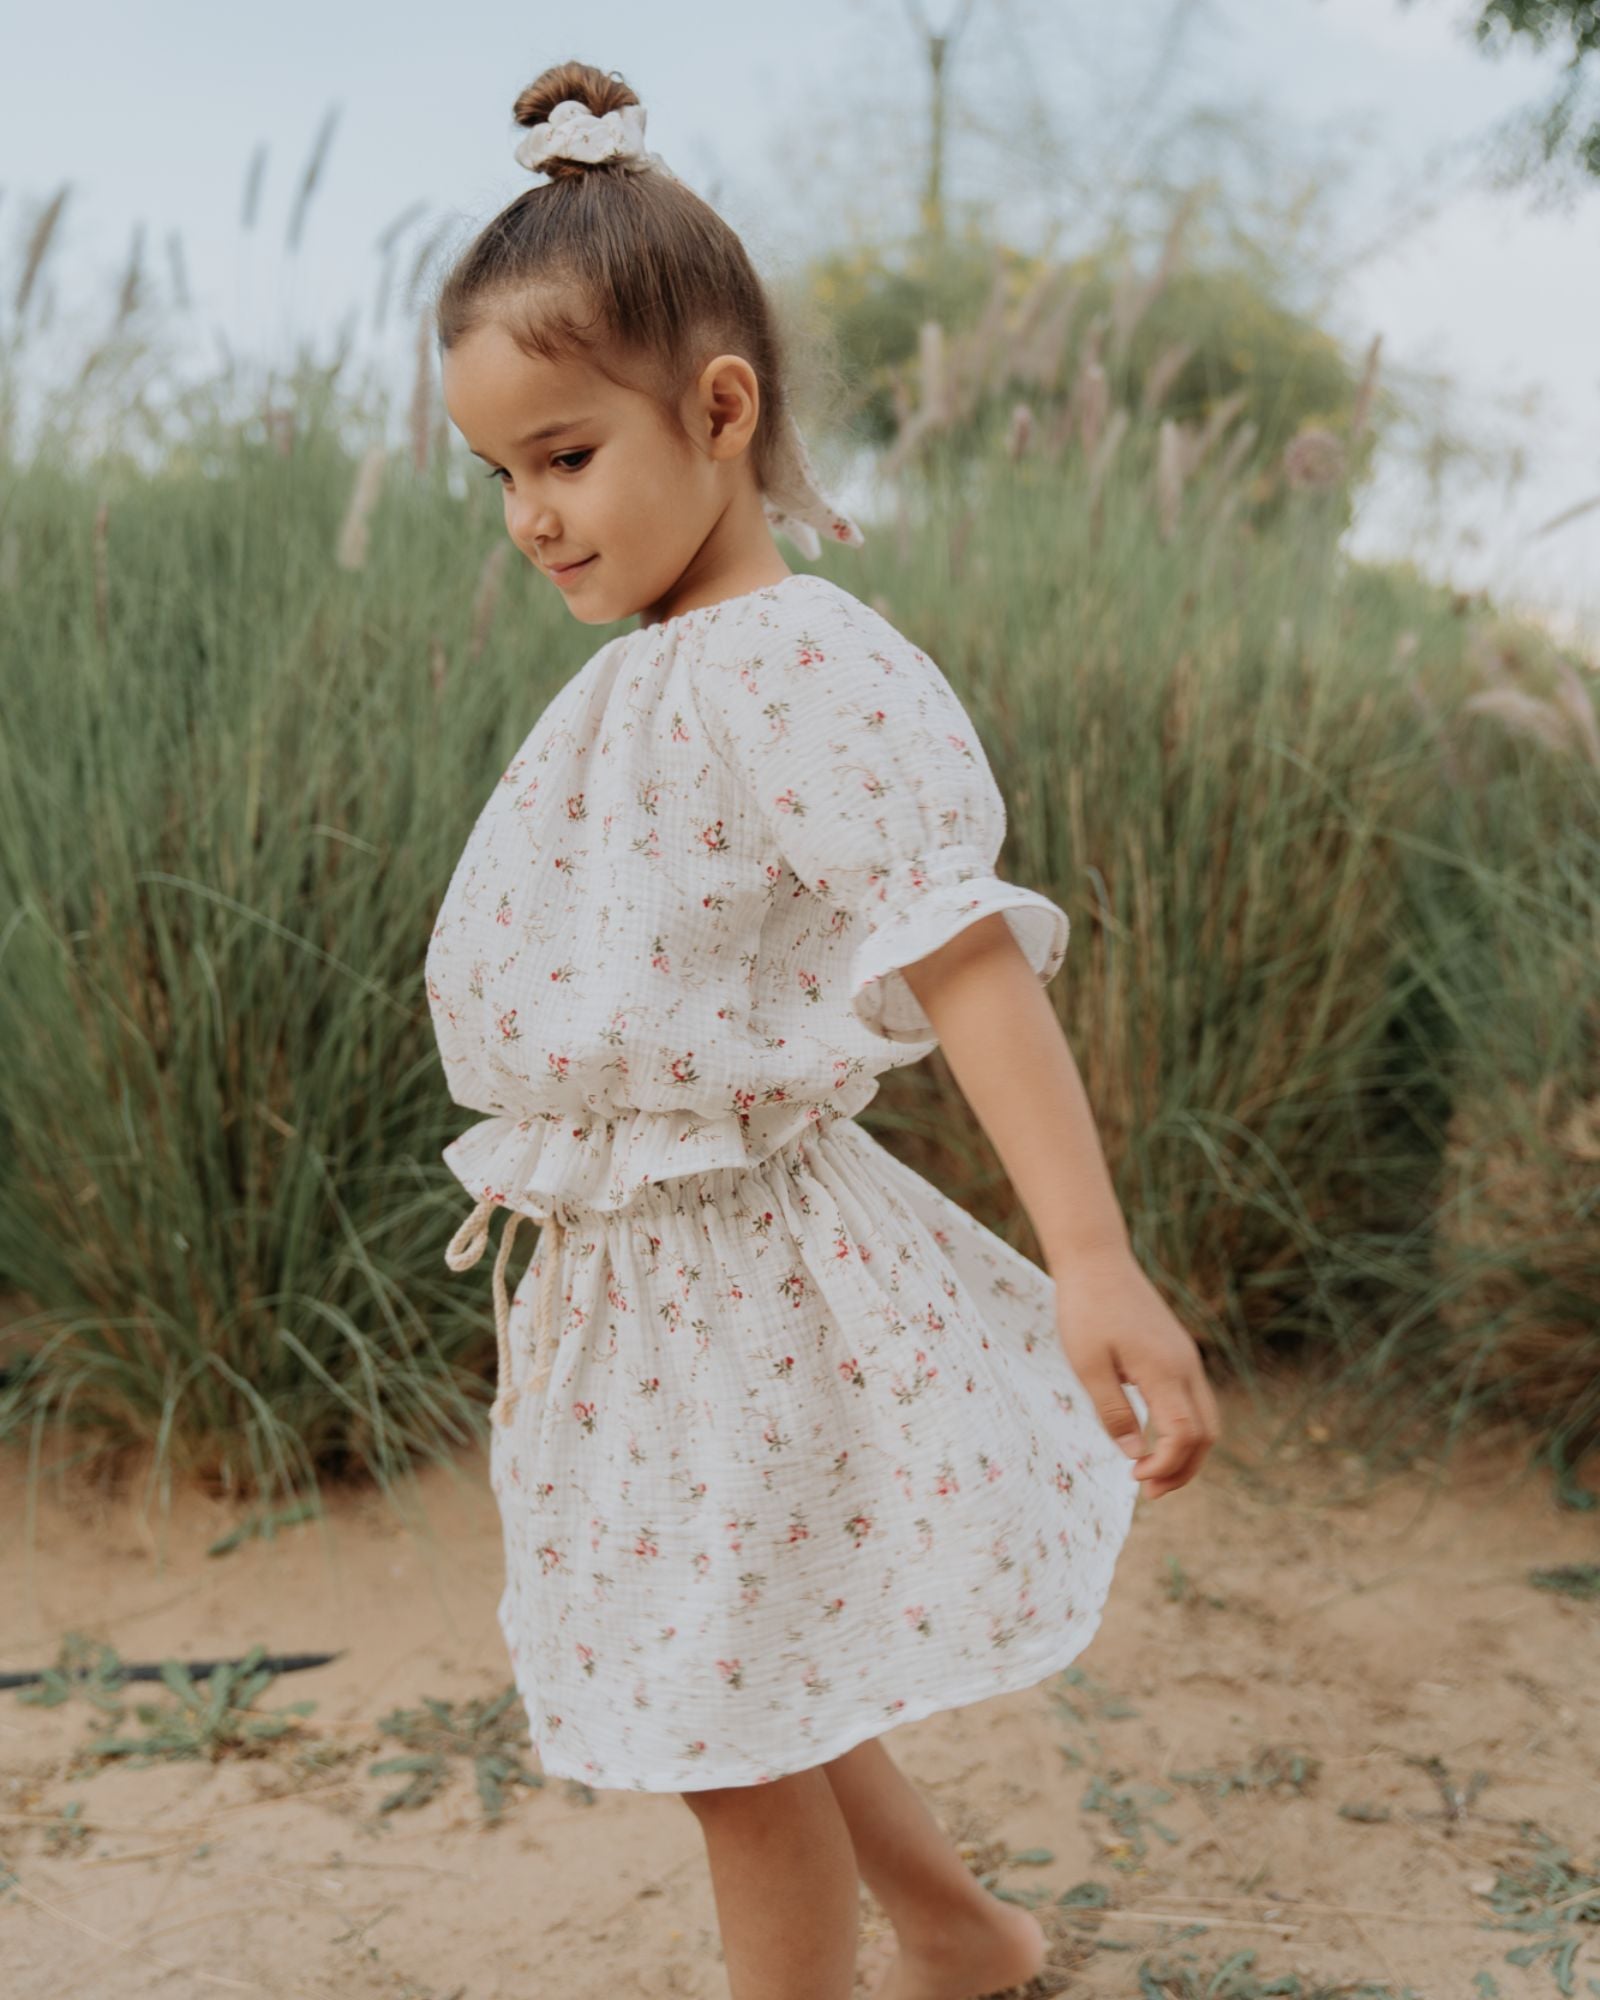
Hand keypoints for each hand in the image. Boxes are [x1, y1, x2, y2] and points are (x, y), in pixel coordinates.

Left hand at [1052, 1245, 1219, 1498]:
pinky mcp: (1179, 1352)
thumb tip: (1136, 1456)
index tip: (1135, 1477)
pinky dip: (1183, 1428)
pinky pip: (1194, 1400)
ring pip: (1207, 1418)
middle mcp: (1186, 1367)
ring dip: (1186, 1451)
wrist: (1096, 1261)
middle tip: (1148, 1491)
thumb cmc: (1085, 1310)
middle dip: (1184, 1469)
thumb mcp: (1088, 1366)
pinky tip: (1154, 1437)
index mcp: (1165, 1371)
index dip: (1166, 1466)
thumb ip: (1114, 1412)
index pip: (1186, 1435)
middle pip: (1207, 1434)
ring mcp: (1187, 1358)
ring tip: (1152, 1472)